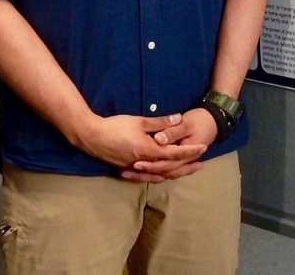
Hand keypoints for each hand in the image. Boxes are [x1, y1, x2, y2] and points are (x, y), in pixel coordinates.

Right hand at [73, 113, 206, 181]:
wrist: (91, 137)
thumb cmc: (115, 127)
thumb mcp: (139, 121)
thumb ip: (160, 122)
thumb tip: (179, 118)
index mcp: (149, 151)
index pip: (175, 153)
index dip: (190, 151)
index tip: (203, 148)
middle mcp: (145, 163)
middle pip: (170, 169)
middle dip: (186, 166)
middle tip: (200, 165)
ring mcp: (136, 168)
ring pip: (159, 174)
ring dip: (174, 172)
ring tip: (185, 170)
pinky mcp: (128, 168)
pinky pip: (148, 176)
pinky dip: (158, 175)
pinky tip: (162, 173)